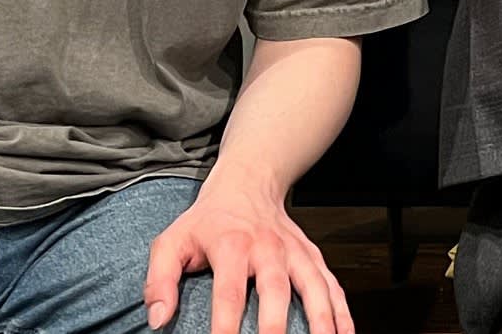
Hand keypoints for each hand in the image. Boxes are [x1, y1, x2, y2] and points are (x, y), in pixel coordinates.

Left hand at [143, 183, 351, 333]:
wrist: (247, 182)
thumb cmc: (208, 221)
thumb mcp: (172, 242)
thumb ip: (160, 280)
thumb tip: (159, 319)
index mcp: (231, 245)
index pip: (228, 291)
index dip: (226, 324)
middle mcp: (267, 247)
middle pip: (275, 289)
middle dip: (275, 326)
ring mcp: (294, 252)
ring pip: (313, 287)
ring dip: (320, 320)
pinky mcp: (312, 256)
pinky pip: (332, 285)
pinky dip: (342, 312)